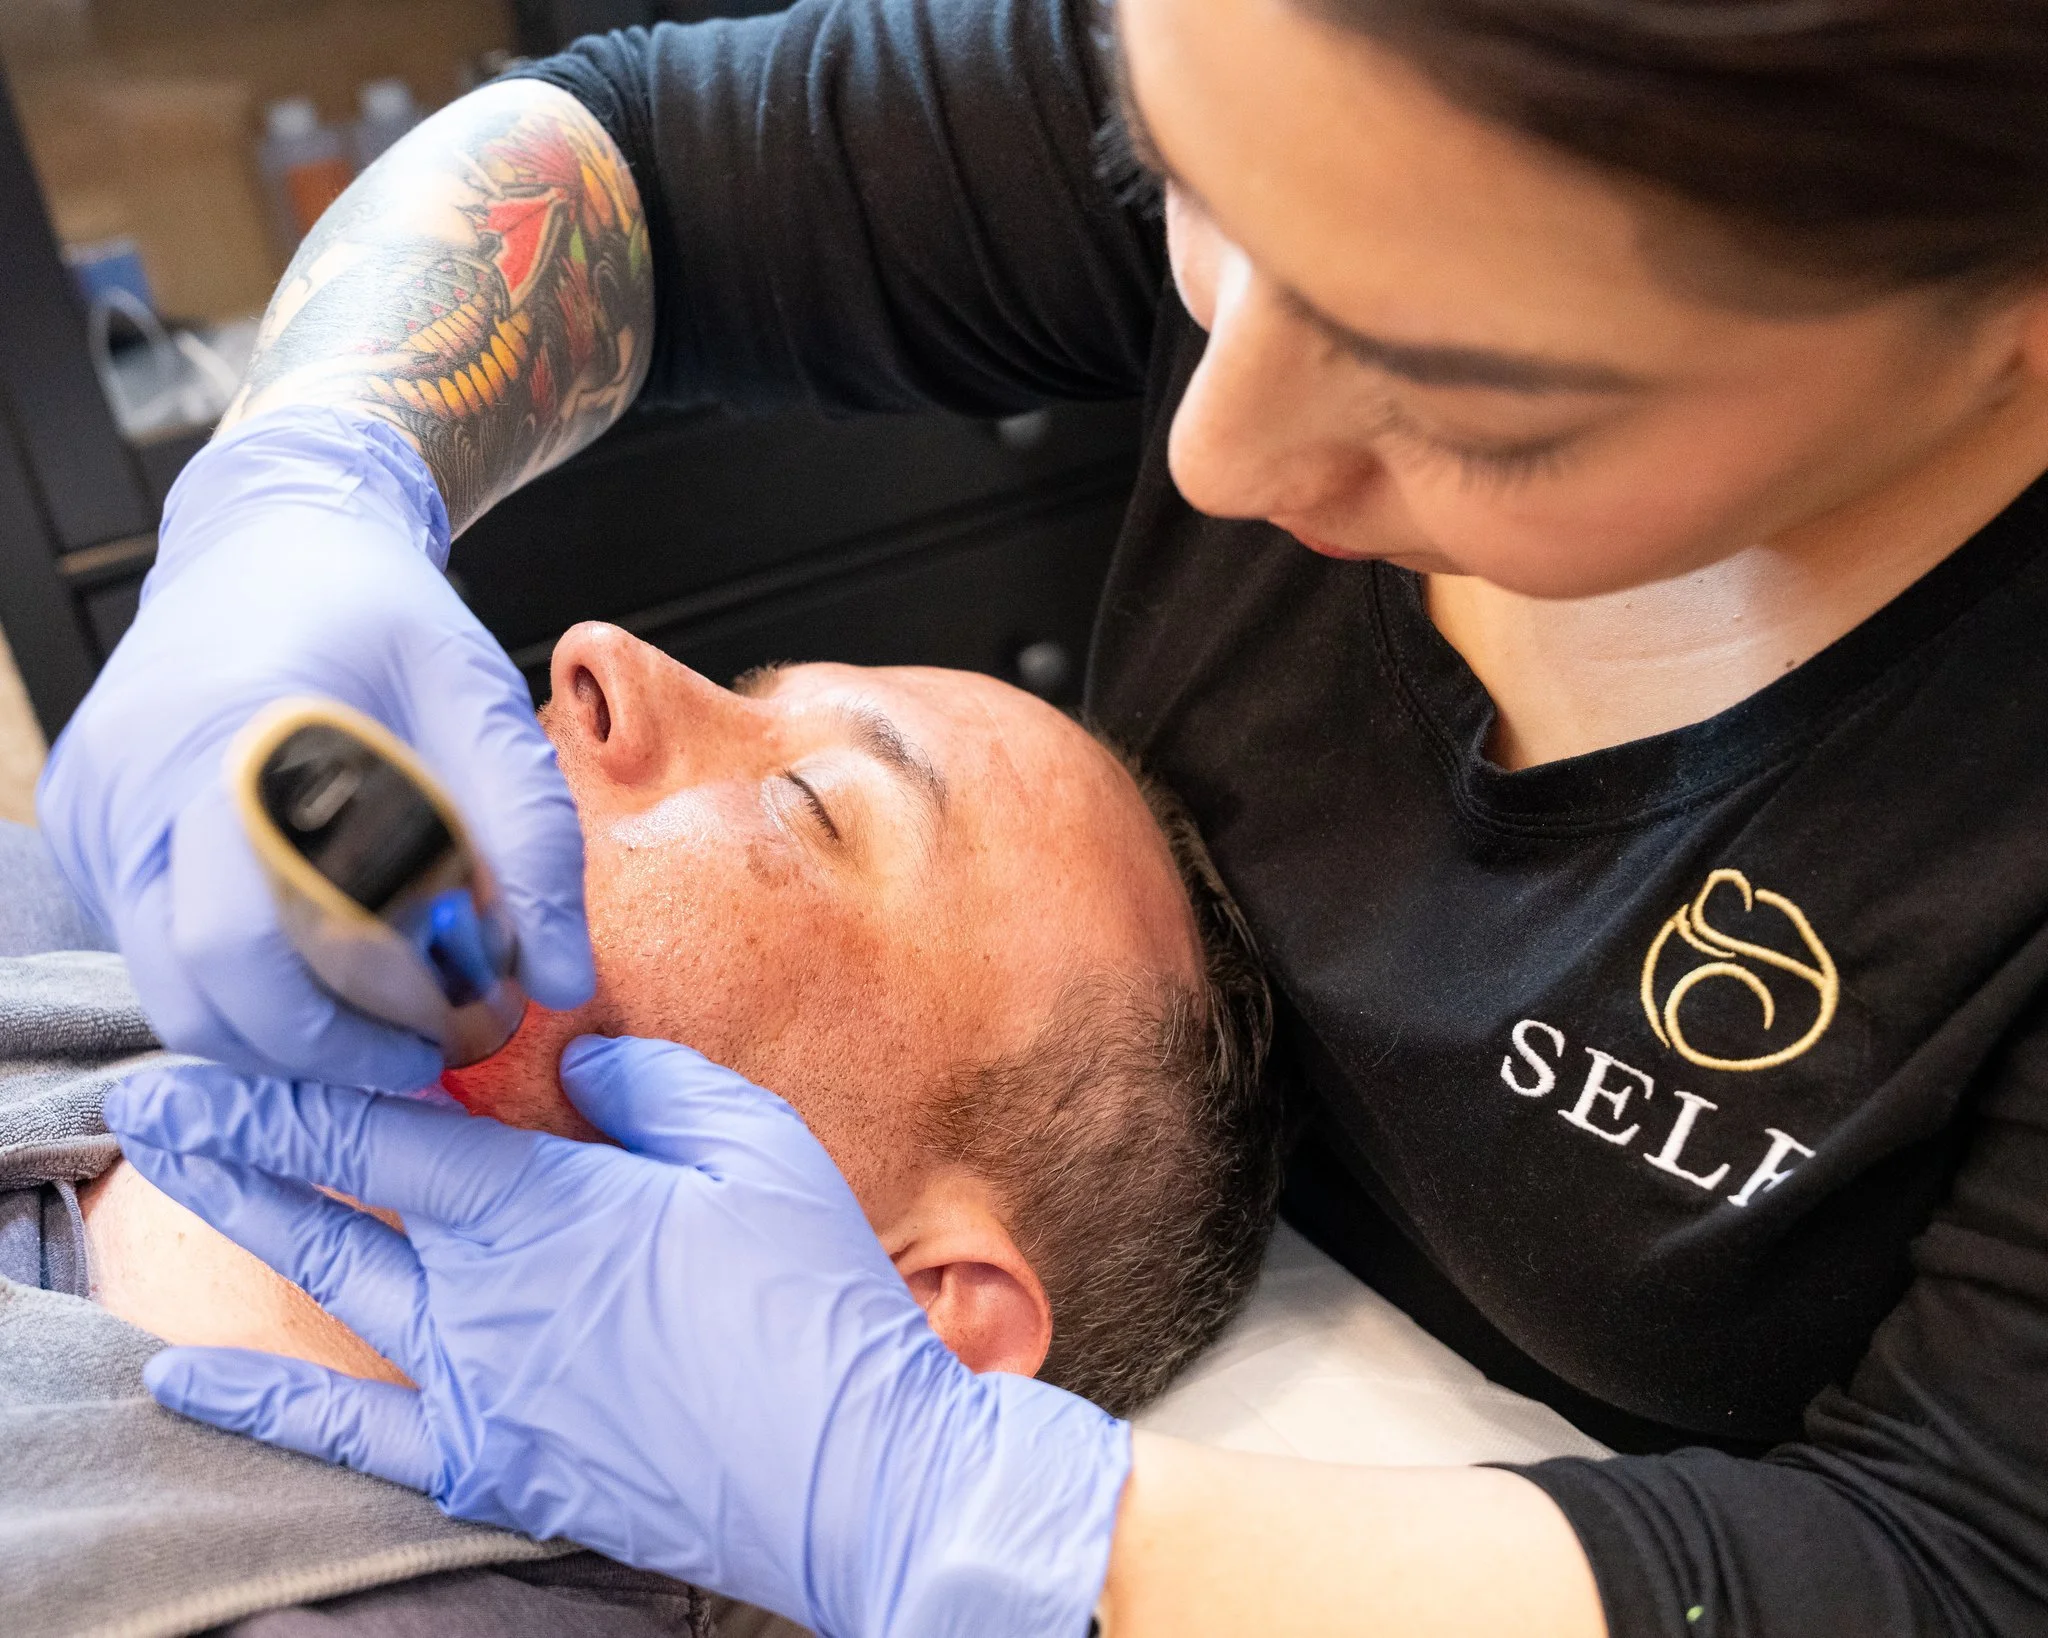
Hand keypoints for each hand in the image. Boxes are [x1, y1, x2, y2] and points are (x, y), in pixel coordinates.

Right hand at [37, 406, 591, 1089]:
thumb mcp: (482, 706)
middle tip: (418, 1048)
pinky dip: (244, 979)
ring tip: (384, 1010)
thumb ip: (532, 841)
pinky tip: (325, 954)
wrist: (276, 537)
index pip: (246, 944)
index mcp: (227, 743)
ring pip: (173, 986)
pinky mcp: (87, 830)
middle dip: (315, 1048)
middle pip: (199, 993)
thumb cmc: (383, 619)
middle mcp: (131, 785)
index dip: (341, 1024)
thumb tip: (559, 981)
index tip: (436, 1039)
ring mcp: (93, 812)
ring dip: (280, 1026)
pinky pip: (157, 946)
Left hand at [103, 1036, 1129, 1637]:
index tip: (208, 1058)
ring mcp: (477, 1386)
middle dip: (228, 1148)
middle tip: (148, 1104)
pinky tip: (184, 1379)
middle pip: (327, 1204)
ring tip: (165, 1179)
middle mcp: (481, 1293)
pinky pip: (353, 1432)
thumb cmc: (812, 1294)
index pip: (380, 1132)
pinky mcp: (493, 1463)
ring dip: (244, 1227)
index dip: (285, 1089)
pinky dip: (262, 1404)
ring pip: (332, 1293)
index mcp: (543, 1204)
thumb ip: (648, 1084)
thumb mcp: (755, 1143)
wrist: (850, 1469)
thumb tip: (572, 1062)